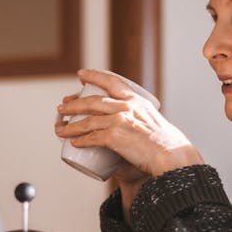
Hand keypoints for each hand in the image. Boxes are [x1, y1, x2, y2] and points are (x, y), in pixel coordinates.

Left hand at [54, 69, 203, 179]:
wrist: (172, 156)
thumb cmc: (166, 144)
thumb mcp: (153, 122)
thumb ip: (140, 120)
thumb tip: (129, 126)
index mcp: (136, 100)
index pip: (112, 81)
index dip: (94, 76)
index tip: (81, 75)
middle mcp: (127, 106)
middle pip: (92, 101)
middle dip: (73, 104)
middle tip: (62, 108)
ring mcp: (120, 120)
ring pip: (87, 121)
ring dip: (70, 126)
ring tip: (59, 129)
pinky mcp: (115, 136)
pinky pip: (91, 137)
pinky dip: (80, 140)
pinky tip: (73, 143)